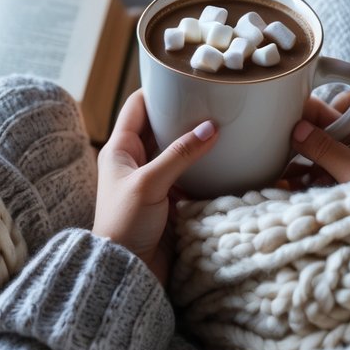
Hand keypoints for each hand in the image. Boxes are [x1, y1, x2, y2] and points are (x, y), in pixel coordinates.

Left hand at [93, 89, 216, 284]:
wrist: (126, 271)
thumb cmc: (124, 224)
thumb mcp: (150, 184)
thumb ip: (179, 154)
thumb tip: (210, 127)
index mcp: (120, 149)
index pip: (138, 107)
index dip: (158, 90)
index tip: (185, 78)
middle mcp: (136, 161)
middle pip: (163, 127)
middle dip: (186, 116)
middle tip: (216, 101)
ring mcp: (155, 181)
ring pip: (180, 152)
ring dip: (200, 143)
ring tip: (229, 126)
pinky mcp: (171, 201)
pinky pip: (192, 177)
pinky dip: (207, 169)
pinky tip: (229, 161)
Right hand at [286, 92, 349, 184]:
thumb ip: (325, 149)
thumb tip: (296, 130)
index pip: (328, 105)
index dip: (303, 118)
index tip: (281, 130)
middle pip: (323, 127)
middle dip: (300, 146)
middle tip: (273, 157)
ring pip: (325, 147)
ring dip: (305, 164)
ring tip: (278, 179)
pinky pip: (334, 162)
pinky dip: (317, 175)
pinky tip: (294, 187)